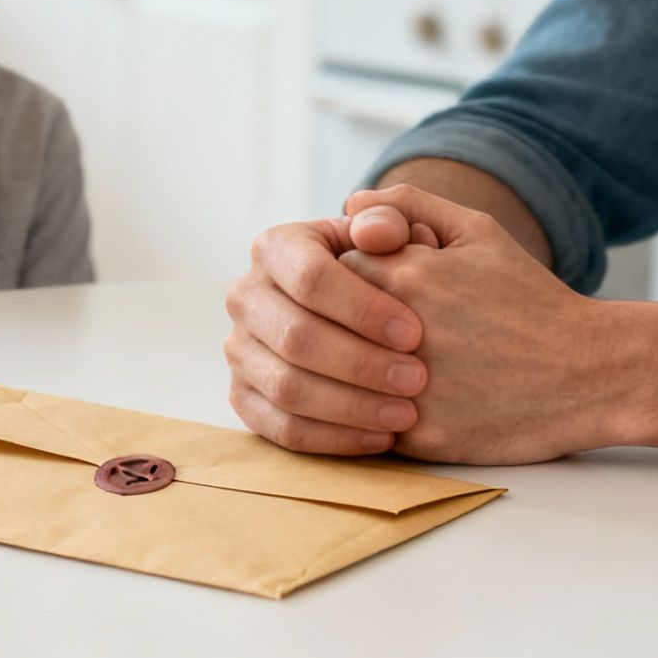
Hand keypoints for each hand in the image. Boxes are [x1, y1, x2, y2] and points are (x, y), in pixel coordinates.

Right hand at [224, 210, 436, 454]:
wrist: (366, 309)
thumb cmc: (388, 267)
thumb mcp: (396, 232)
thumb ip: (393, 218)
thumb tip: (373, 231)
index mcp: (276, 247)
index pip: (310, 277)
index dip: (362, 309)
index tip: (415, 334)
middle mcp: (246, 296)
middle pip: (295, 338)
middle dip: (361, 364)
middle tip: (417, 380)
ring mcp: (240, 349)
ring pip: (287, 388)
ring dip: (351, 407)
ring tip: (405, 414)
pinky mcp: (245, 395)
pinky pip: (281, 428)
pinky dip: (332, 439)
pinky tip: (380, 437)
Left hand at [337, 185, 608, 463]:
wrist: (590, 373)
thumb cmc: (532, 300)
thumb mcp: (477, 232)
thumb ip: (407, 205)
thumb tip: (348, 205)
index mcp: (407, 276)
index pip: (331, 272)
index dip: (356, 280)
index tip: (387, 290)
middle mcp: (398, 333)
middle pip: (330, 325)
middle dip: (351, 326)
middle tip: (397, 330)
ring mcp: (407, 390)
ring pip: (342, 381)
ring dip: (360, 373)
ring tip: (409, 364)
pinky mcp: (421, 438)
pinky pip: (369, 425)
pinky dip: (383, 414)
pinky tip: (422, 400)